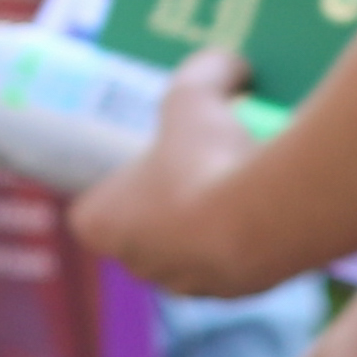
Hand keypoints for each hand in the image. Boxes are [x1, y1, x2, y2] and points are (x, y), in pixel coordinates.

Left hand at [64, 50, 273, 296]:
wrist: (264, 219)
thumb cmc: (204, 159)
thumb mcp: (196, 95)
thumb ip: (205, 72)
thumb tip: (228, 63)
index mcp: (101, 226)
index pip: (90, 215)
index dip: (113, 191)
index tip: (140, 166)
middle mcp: (137, 264)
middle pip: (140, 234)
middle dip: (164, 206)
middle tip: (193, 165)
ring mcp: (187, 284)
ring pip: (189, 253)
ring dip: (206, 226)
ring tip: (236, 182)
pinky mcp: (235, 293)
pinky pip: (234, 263)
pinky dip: (245, 239)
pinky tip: (266, 207)